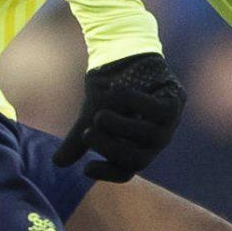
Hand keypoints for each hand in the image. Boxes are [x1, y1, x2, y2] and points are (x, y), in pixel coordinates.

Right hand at [54, 51, 185, 181]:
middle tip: (88, 135)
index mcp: (136, 148)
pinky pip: (155, 110)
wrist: (123, 56)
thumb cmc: (107, 89)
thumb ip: (79, 139)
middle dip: (110, 149)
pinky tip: (115, 91)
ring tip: (99, 115)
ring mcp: (168, 123)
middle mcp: (155, 141)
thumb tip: (58, 163)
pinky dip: (133, 101)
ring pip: (148, 136)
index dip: (107, 174)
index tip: (85, 169)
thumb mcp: (91, 116)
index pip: (125, 171)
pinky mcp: (173, 102)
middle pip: (137, 160)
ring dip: (120, 127)